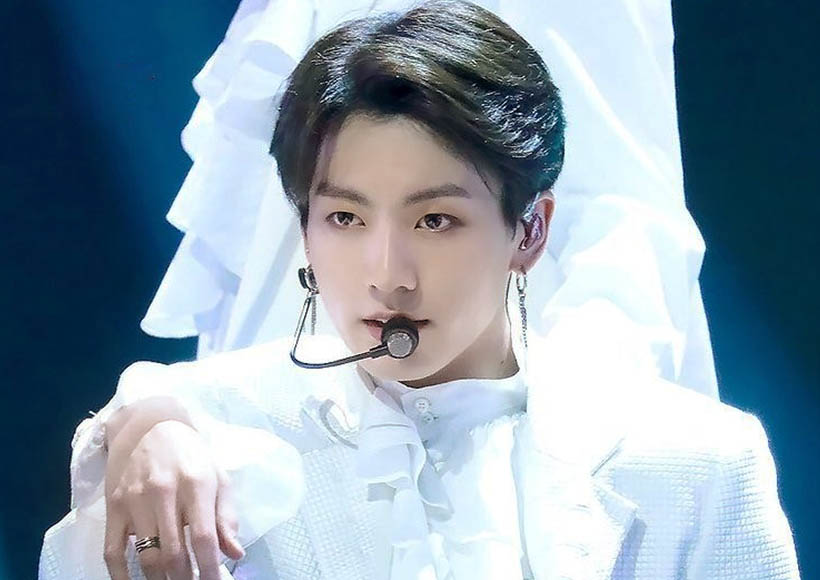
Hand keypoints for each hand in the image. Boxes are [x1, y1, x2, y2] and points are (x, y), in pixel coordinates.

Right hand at [103, 420, 244, 579]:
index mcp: (196, 484)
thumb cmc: (191, 455)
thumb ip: (226, 516)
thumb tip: (235, 554)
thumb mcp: (217, 477)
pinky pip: (112, 551)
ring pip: (146, 557)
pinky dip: (121, 576)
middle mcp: (164, 492)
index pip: (203, 537)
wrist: (149, 427)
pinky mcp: (113, 507)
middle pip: (173, 553)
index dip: (210, 569)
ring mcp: (135, 501)